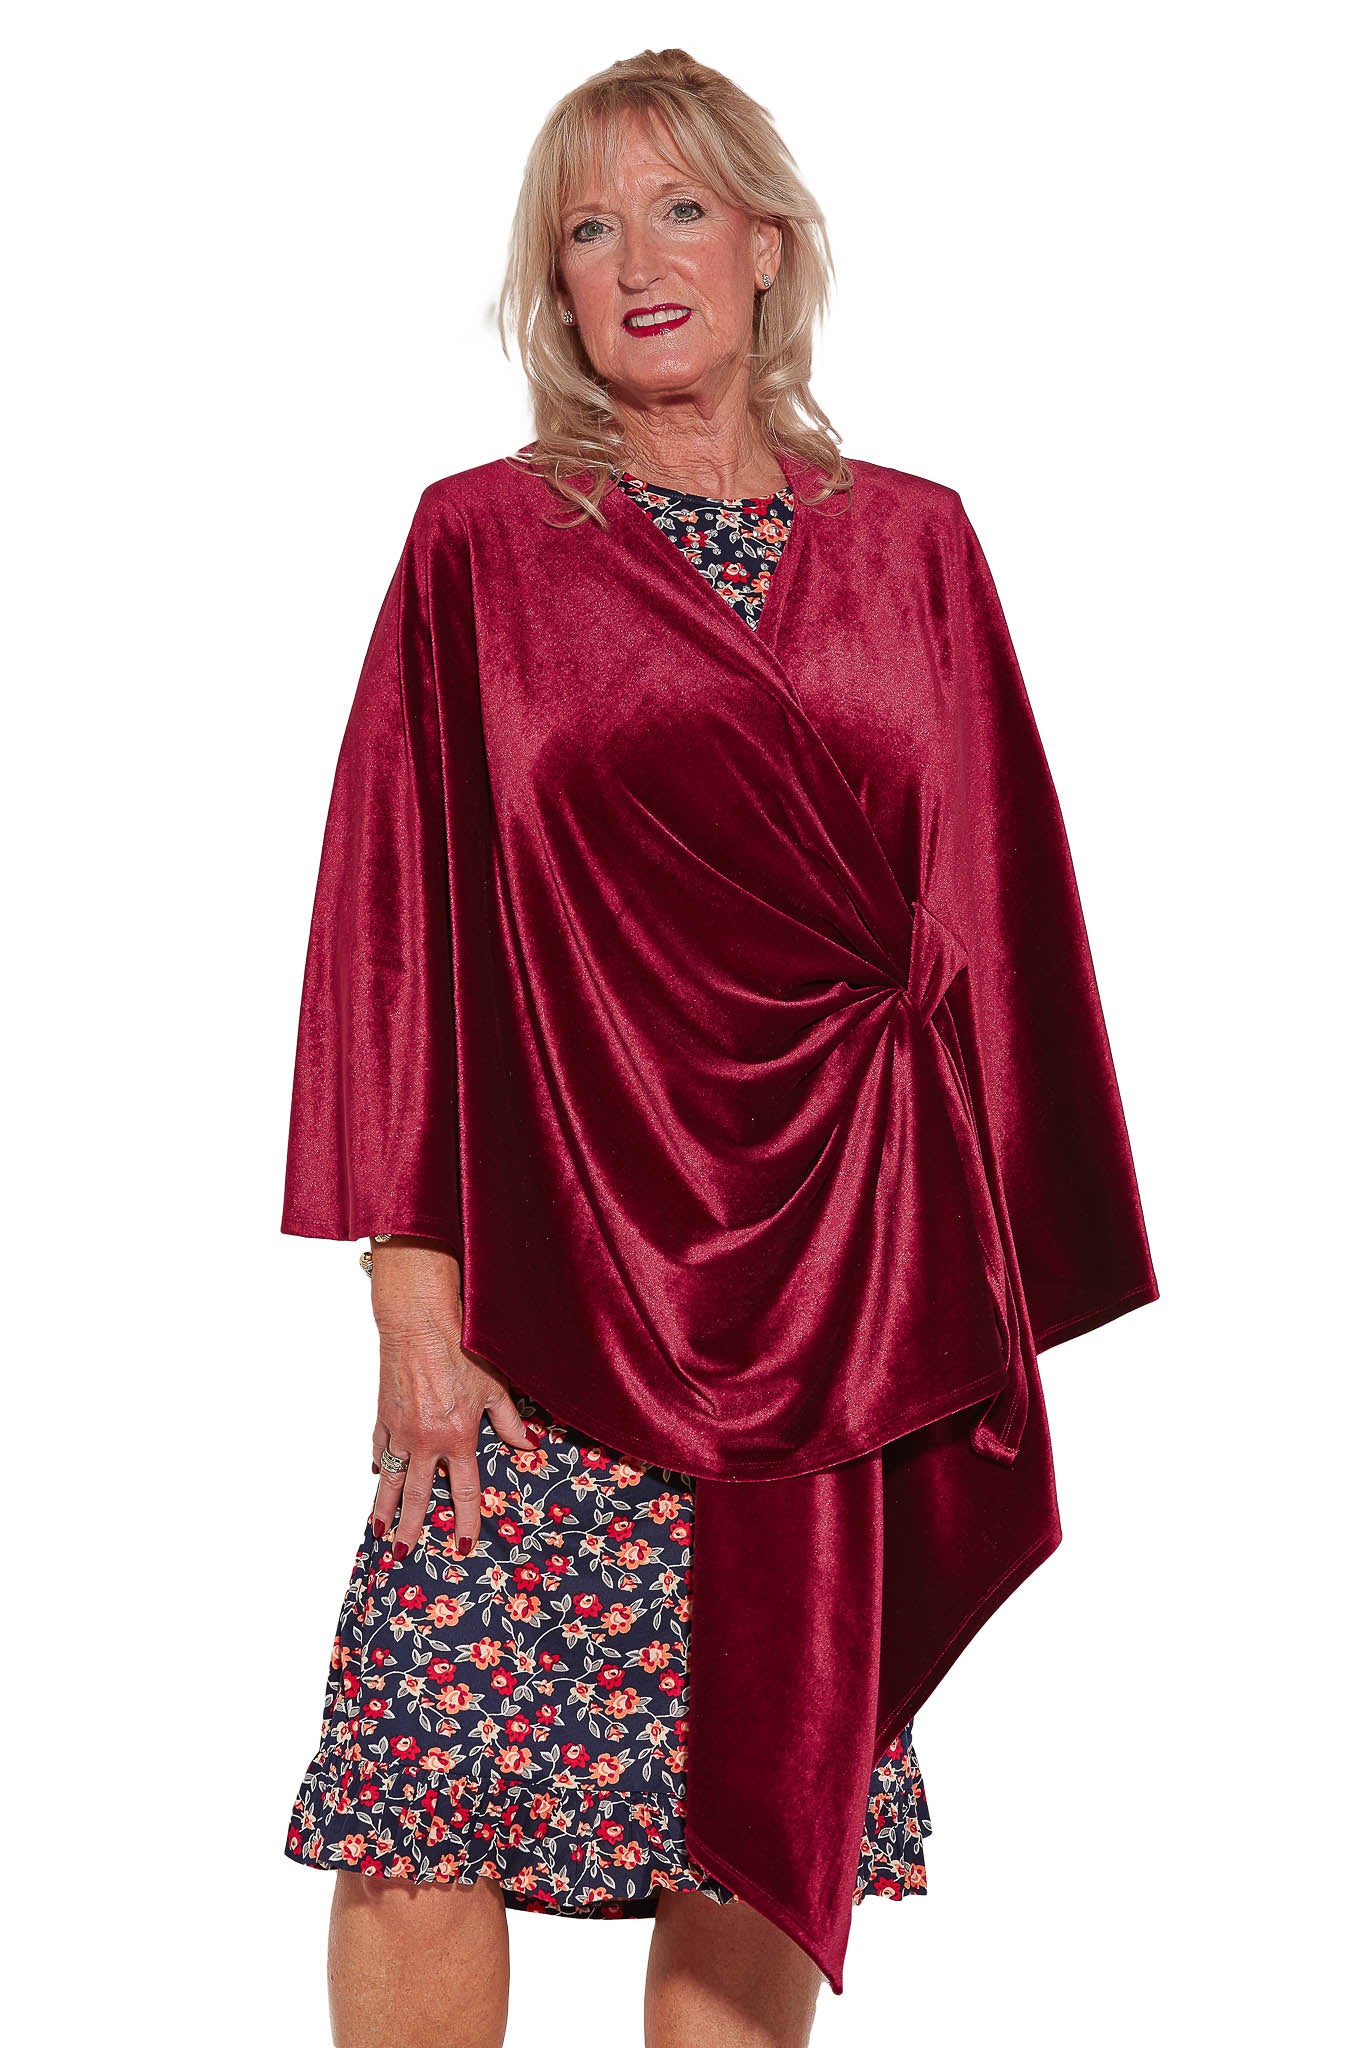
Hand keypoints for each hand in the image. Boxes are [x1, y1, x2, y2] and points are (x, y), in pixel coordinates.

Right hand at [366, 1237, 534, 1559]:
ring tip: (380, 1532)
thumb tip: (528, 1445)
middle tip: (404, 1552)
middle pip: (418, 1496)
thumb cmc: (460, 1350)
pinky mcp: (384, 1416)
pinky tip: (380, 1474)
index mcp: (458, 1437)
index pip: (464, 1490)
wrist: (420, 1324)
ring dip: (385, 1507)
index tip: (463, 1543)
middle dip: (412, 1528)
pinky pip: (381, 1448)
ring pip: (392, 1479)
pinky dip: (381, 1463)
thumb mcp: (494, 1387)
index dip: (465, 1519)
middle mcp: (426, 1441)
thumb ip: (510, 1422)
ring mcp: (400, 1431)